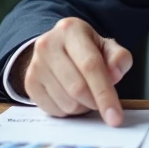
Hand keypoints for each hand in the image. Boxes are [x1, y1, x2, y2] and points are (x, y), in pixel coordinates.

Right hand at [13, 17, 132, 124]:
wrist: (58, 48)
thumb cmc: (87, 50)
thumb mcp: (108, 47)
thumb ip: (119, 58)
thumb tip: (114, 75)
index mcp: (71, 30)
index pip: (91, 66)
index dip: (105, 93)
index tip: (115, 117)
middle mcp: (48, 44)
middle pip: (77, 88)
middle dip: (95, 102)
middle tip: (103, 102)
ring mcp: (35, 64)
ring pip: (66, 102)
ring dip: (83, 107)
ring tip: (86, 94)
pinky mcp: (29, 83)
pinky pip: (54, 110)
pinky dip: (69, 111)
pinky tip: (71, 97)